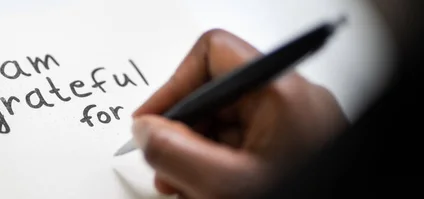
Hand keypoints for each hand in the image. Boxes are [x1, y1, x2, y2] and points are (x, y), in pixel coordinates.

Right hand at [131, 29, 348, 198]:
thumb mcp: (225, 186)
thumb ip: (174, 154)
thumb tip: (146, 130)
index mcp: (281, 93)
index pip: (212, 54)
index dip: (173, 86)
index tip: (151, 120)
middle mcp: (290, 100)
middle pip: (214, 94)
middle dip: (181, 131)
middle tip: (164, 163)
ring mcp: (292, 123)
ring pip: (224, 122)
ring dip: (194, 152)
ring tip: (185, 186)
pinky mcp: (290, 145)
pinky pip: (241, 142)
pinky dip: (217, 164)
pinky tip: (208, 188)